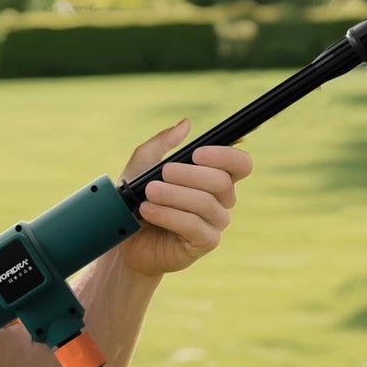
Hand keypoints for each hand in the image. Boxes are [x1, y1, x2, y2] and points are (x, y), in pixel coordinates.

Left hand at [116, 118, 252, 278]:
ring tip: (149, 192)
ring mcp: (216, 222)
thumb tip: (186, 124)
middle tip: (163, 172)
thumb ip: (163, 143)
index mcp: (216, 178)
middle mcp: (222, 200)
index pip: (241, 164)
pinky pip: (194, 225)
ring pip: (206, 203)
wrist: (126, 238)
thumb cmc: (138, 199)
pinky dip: (168, 215)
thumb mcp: (143, 165)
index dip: (226, 155)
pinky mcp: (205, 243)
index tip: (197, 153)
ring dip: (174, 194)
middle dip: (189, 174)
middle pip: (222, 181)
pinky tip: (148, 210)